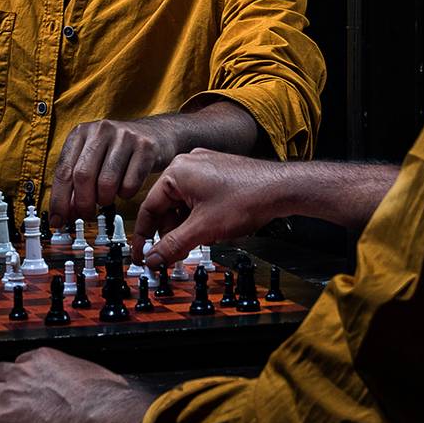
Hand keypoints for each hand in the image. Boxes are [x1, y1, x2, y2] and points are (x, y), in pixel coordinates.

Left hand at [0, 348, 151, 422]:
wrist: (106, 415)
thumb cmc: (112, 400)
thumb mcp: (99, 381)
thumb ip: (87, 384)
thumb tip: (99, 394)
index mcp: (46, 359)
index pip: (22, 364)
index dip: (16, 375)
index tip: (17, 382)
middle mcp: (23, 372)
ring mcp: (9, 396)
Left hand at [48, 117, 184, 228]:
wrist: (156, 134)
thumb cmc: (118, 150)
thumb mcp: (93, 157)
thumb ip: (75, 181)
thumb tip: (65, 213)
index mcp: (81, 132)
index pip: (63, 171)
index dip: (59, 200)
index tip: (59, 220)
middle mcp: (101, 130)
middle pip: (83, 176)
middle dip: (82, 203)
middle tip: (85, 215)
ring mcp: (125, 137)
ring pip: (106, 182)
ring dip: (104, 200)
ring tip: (106, 199)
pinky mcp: (145, 148)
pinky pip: (130, 184)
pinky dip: (125, 194)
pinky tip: (124, 189)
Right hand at [134, 148, 291, 267]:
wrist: (281, 189)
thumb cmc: (245, 199)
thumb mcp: (202, 229)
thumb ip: (172, 245)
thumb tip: (153, 259)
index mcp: (176, 172)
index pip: (149, 208)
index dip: (144, 236)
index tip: (142, 255)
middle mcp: (187, 164)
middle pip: (166, 206)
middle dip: (169, 233)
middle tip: (170, 256)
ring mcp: (204, 166)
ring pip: (183, 203)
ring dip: (185, 226)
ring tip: (194, 244)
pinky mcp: (218, 172)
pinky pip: (198, 197)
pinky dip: (198, 216)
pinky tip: (208, 230)